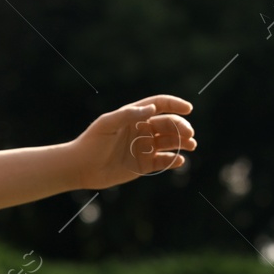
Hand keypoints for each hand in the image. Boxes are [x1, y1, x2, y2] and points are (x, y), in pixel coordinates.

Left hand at [71, 95, 196, 189]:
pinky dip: (174, 160)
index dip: (175, 105)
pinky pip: (164, 161)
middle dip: (181, 127)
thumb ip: (128, 114)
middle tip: (189, 134)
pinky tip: (180, 160)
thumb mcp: (107, 124)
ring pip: (170, 143)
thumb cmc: (92, 142)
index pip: (160, 105)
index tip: (188, 109)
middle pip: (168, 125)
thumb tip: (152, 108)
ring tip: (191, 145)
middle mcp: (142, 130)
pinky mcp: (144, 165)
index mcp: (135, 116)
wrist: (81, 167)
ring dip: (183, 142)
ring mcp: (145, 147)